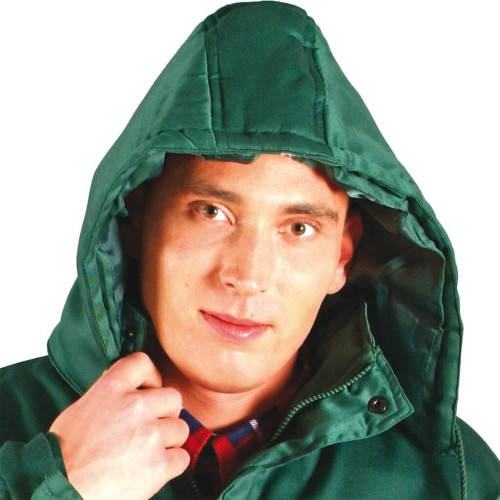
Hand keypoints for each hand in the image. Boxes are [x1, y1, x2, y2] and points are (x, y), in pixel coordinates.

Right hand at [50, 352, 189, 499]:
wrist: (57, 489)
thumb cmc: (63, 453)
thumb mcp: (83, 408)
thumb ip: (111, 395)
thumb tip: (130, 391)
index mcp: (112, 388)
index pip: (143, 362)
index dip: (151, 376)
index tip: (150, 389)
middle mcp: (135, 406)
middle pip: (173, 397)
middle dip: (165, 413)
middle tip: (151, 427)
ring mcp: (149, 435)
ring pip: (181, 428)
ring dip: (169, 440)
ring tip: (149, 452)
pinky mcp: (158, 464)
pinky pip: (182, 457)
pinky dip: (171, 465)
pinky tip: (154, 469)